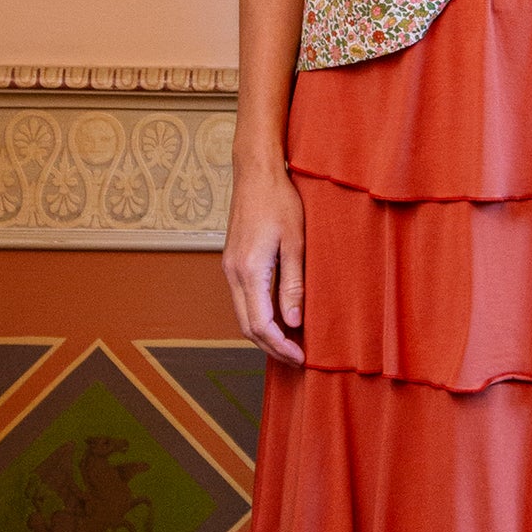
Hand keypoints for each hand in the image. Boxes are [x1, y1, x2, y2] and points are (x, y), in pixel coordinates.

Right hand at [224, 164, 305, 364]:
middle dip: (272, 347)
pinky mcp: (233, 261)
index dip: (281, 346)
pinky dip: (259, 316)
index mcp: (249, 270)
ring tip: (291, 343)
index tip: (301, 357)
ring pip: (243, 315)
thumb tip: (294, 322)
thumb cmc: (279, 201)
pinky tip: (279, 317)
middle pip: (247, 326)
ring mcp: (230, 267)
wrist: (256, 173)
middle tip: (298, 358)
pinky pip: (243, 299)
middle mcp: (233, 273)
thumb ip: (293, 284)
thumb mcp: (296, 243)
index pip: (261, 325)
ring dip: (265, 334)